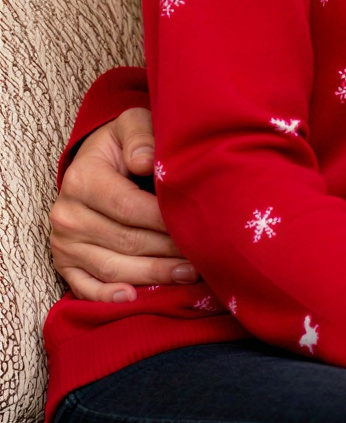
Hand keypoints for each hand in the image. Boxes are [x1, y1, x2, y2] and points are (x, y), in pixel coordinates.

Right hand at [49, 108, 193, 300]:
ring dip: (152, 274)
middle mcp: (67, 214)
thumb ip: (141, 136)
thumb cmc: (124, 143)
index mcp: (82, 179)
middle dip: (167, 250)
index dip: (165, 219)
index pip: (129, 207)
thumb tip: (146, 162)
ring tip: (189, 273)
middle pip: (125, 241)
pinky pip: (84, 286)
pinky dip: (109, 296)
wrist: (95, 160)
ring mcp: (63, 242)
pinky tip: (135, 298)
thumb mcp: (132, 124)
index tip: (199, 225)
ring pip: (112, 267)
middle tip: (204, 254)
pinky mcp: (64, 262)